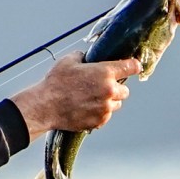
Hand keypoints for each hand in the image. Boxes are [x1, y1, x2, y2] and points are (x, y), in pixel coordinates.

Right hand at [10, 52, 140, 139]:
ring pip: (116, 105)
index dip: (134, 66)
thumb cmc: (55, 83)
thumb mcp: (68, 61)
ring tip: (92, 100)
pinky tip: (86, 109)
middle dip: (116, 88)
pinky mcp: (99, 121)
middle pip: (126, 91)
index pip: (132, 67)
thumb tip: (88, 58)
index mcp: (105, 72)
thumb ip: (84, 57)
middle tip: (102, 88)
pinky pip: (106, 117)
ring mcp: (105, 108)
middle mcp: (109, 91)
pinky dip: (100, 113)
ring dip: (109, 102)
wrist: (45, 107)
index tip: (134, 67)